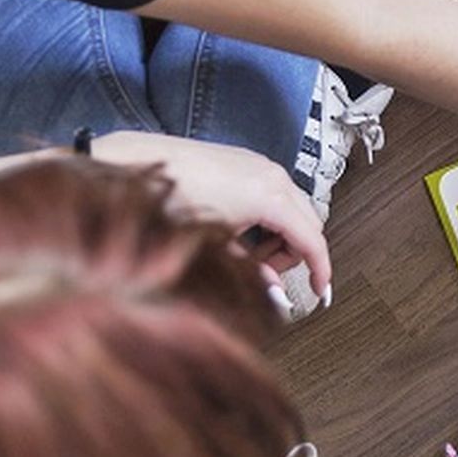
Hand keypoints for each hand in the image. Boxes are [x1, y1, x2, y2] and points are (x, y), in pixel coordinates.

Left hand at [91, 132, 330, 296]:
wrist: (136, 164)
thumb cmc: (172, 197)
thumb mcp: (217, 244)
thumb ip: (252, 271)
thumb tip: (273, 294)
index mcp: (272, 196)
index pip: (313, 239)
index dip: (321, 270)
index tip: (320, 291)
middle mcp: (273, 175)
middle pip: (309, 222)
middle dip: (297, 254)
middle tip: (272, 275)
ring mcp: (260, 165)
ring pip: (293, 208)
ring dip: (281, 237)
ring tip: (250, 254)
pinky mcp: (246, 162)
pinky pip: (275, 195)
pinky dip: (269, 219)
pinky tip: (242, 233)